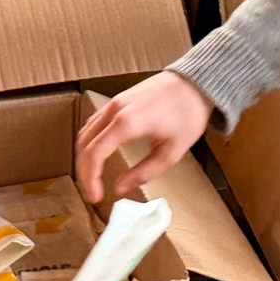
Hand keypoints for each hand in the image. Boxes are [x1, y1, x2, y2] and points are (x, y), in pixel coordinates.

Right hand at [75, 70, 213, 200]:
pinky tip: (97, 155)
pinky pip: (93, 122)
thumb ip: (143, 173)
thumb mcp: (171, 152)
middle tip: (92, 192)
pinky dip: (89, 142)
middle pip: (84, 145)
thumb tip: (119, 188)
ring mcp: (114, 102)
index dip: (89, 179)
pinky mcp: (117, 99)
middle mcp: (115, 110)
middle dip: (84, 172)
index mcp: (127, 123)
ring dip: (84, 157)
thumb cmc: (188, 114)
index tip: (96, 197)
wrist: (196, 83)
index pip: (94, 154)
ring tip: (93, 178)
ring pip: (85, 132)